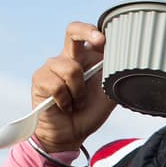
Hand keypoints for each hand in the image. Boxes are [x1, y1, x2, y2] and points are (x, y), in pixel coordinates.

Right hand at [30, 21, 114, 153]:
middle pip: (72, 32)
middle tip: (100, 41)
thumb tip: (125, 62)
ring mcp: (52, 67)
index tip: (105, 39)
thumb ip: (115, 78)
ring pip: (71, 69)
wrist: (70, 135)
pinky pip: (57, 85)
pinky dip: (65, 101)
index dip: (94, 31)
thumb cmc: (88, 113)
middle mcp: (67, 58)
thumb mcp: (108, 96)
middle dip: (87, 33)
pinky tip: (64, 106)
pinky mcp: (40, 79)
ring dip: (78, 92)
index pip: (87, 35)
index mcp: (85, 59)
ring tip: (76, 103)